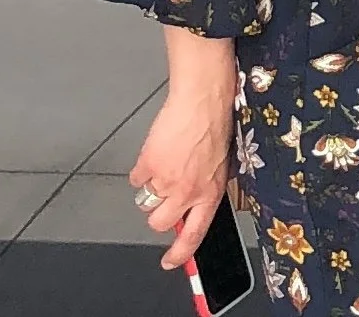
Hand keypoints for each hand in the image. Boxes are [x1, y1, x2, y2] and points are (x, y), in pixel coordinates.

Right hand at [129, 32, 236, 269]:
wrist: (205, 96)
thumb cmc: (217, 122)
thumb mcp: (222, 161)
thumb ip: (206, 186)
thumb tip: (194, 203)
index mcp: (210, 191)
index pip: (194, 234)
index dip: (180, 253)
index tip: (170, 261)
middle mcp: (187, 191)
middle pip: (158, 222)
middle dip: (158, 212)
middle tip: (165, 193)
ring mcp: (166, 180)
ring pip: (145, 202)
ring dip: (151, 187)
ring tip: (164, 165)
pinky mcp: (148, 165)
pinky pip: (136, 177)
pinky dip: (142, 168)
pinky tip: (156, 152)